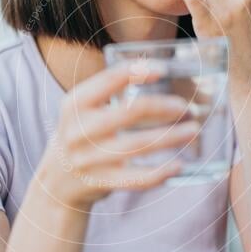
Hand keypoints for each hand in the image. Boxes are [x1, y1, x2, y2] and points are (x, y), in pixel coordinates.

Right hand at [36, 62, 198, 208]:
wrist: (57, 180)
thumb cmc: (82, 134)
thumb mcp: (83, 109)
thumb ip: (110, 93)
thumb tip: (160, 74)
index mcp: (75, 104)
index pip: (109, 80)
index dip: (137, 72)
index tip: (163, 69)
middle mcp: (78, 130)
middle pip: (130, 112)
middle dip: (164, 107)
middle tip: (187, 107)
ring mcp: (88, 159)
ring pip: (138, 146)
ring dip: (171, 137)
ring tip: (193, 131)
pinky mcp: (100, 182)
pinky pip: (136, 178)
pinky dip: (161, 172)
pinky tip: (179, 164)